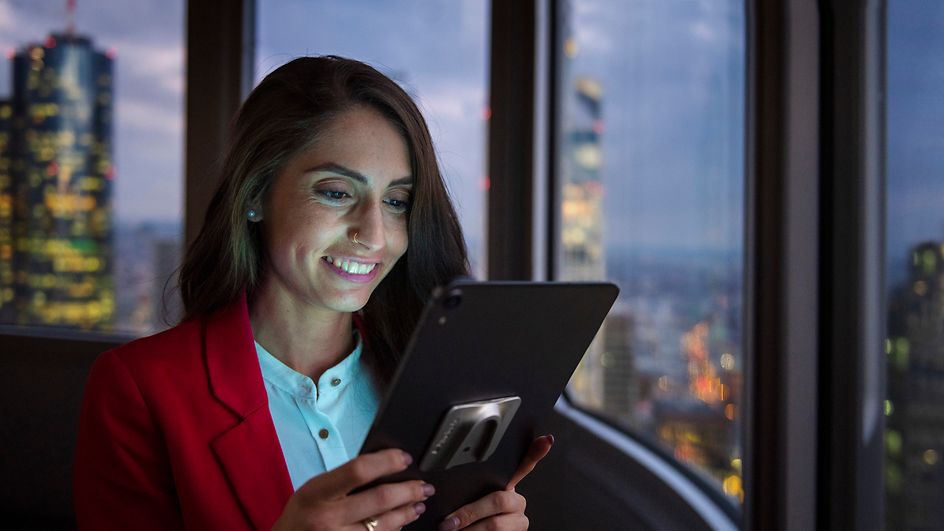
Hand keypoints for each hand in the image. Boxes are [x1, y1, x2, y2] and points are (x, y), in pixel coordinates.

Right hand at [271, 448, 433, 530]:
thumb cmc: (302, 515)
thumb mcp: (313, 490)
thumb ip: (343, 480)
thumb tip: (384, 466)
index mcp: (317, 493)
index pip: (358, 470)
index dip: (387, 461)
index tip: (404, 458)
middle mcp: (327, 518)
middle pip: (380, 499)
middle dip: (409, 491)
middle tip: (424, 486)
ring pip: (385, 525)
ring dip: (407, 513)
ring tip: (418, 505)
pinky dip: (393, 530)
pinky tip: (400, 523)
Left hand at [438, 434, 554, 530]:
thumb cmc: (468, 521)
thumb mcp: (468, 500)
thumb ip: (467, 491)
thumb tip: (447, 480)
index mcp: (507, 487)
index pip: (524, 466)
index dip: (536, 453)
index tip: (546, 439)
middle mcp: (517, 503)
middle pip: (499, 499)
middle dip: (470, 512)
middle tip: (449, 522)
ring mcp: (519, 521)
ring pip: (495, 523)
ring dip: (469, 529)